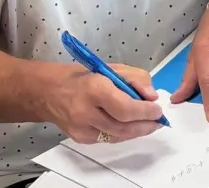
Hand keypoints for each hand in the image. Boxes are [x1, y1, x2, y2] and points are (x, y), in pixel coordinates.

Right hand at [45, 62, 164, 143]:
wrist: (49, 92)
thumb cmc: (84, 76)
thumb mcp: (112, 68)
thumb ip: (136, 79)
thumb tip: (152, 97)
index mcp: (95, 89)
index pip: (125, 109)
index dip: (145, 112)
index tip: (158, 110)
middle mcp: (86, 112)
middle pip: (123, 127)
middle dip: (145, 125)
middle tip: (159, 121)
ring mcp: (81, 129)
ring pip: (117, 136)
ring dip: (137, 132)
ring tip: (150, 124)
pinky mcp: (79, 138)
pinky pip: (107, 139)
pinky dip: (123, 134)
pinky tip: (131, 127)